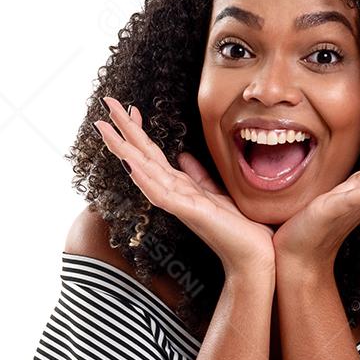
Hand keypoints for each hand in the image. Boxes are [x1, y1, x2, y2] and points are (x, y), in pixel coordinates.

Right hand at [94, 97, 275, 277]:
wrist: (254, 257)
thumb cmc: (239, 229)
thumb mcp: (218, 194)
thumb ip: (199, 176)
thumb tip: (184, 156)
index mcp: (181, 187)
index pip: (154, 154)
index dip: (141, 131)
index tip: (129, 107)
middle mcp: (175, 194)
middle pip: (143, 156)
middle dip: (124, 130)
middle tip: (105, 102)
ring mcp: (179, 204)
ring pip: (144, 172)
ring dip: (124, 151)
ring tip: (105, 129)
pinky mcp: (190, 214)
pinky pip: (162, 195)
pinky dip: (145, 179)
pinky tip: (132, 165)